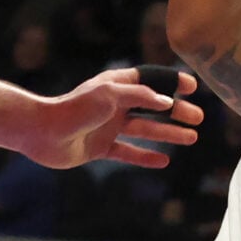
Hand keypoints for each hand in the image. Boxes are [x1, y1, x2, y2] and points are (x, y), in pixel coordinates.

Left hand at [19, 66, 203, 169]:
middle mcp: (115, 104)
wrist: (42, 133)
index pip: (151, 79)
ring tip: (191, 138)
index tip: (193, 86)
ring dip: (168, 133)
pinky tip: (164, 161)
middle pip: (153, 106)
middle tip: (199, 118)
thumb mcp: (110, 94)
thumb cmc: (75, 108)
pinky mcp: (100, 147)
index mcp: (117, 84)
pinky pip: (128, 151)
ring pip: (145, 129)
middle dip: (177, 111)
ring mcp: (109, 126)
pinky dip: (145, 156)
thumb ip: (140, 97)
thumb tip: (166, 101)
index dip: (172, 82)